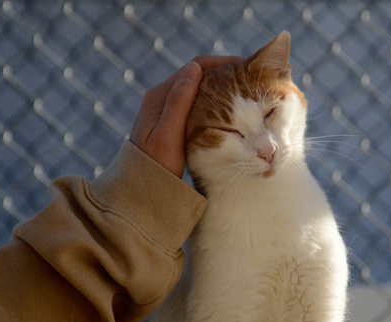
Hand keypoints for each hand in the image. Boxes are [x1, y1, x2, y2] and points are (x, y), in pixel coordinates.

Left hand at [130, 56, 241, 177]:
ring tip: (244, 92)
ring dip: (219, 87)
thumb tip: (194, 69)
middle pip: (197, 75)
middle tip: (249, 80)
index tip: (244, 68)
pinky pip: (196, 102)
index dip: (220, 64)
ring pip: (198, 88)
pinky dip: (213, 100)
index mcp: (159, 96)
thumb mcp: (168, 135)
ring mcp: (166, 108)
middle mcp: (162, 97)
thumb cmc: (155, 166)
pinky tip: (228, 109)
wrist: (141, 188)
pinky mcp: (173, 120)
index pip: (194, 68)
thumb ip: (179, 102)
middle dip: (223, 73)